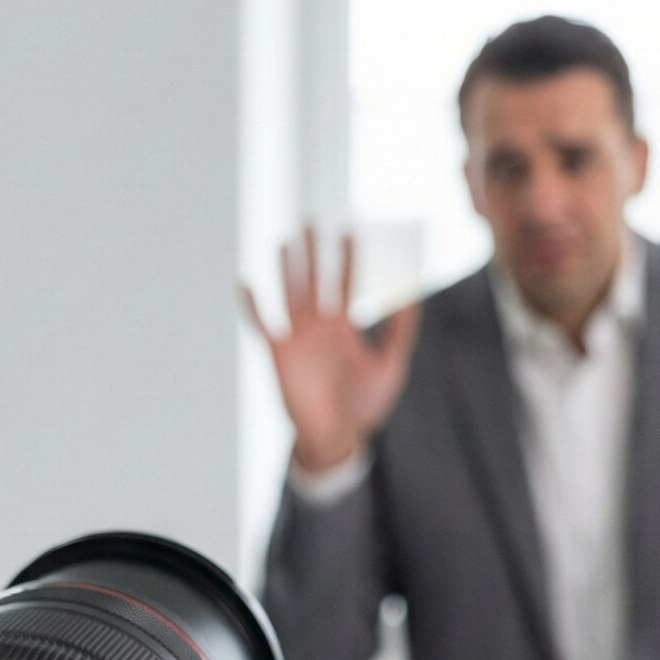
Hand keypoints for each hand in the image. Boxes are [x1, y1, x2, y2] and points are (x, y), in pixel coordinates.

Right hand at [243, 227, 419, 474]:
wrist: (338, 439)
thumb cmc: (364, 406)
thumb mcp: (390, 365)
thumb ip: (401, 332)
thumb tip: (413, 297)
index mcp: (343, 326)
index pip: (344, 282)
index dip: (348, 257)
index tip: (351, 229)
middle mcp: (319, 326)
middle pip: (314, 279)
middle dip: (313, 251)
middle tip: (311, 220)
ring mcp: (298, 339)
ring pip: (290, 295)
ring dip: (287, 269)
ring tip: (285, 241)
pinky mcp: (280, 356)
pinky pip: (262, 326)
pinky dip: (253, 306)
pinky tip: (246, 283)